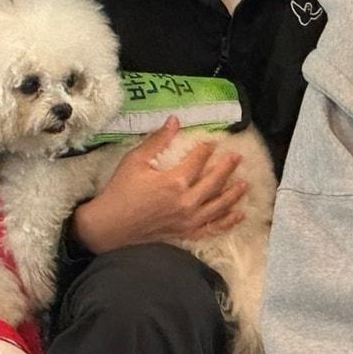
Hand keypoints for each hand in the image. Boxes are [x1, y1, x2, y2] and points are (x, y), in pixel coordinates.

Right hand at [71, 116, 247, 253]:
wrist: (108, 227)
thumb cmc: (119, 192)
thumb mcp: (134, 161)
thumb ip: (157, 141)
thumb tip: (174, 120)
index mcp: (174, 181)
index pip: (198, 160)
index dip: (206, 148)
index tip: (212, 142)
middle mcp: (186, 201)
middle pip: (214, 181)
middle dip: (227, 167)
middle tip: (236, 157)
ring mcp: (187, 220)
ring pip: (218, 205)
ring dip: (234, 194)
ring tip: (244, 184)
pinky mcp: (184, 234)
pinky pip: (211, 229)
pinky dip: (226, 222)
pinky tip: (238, 215)